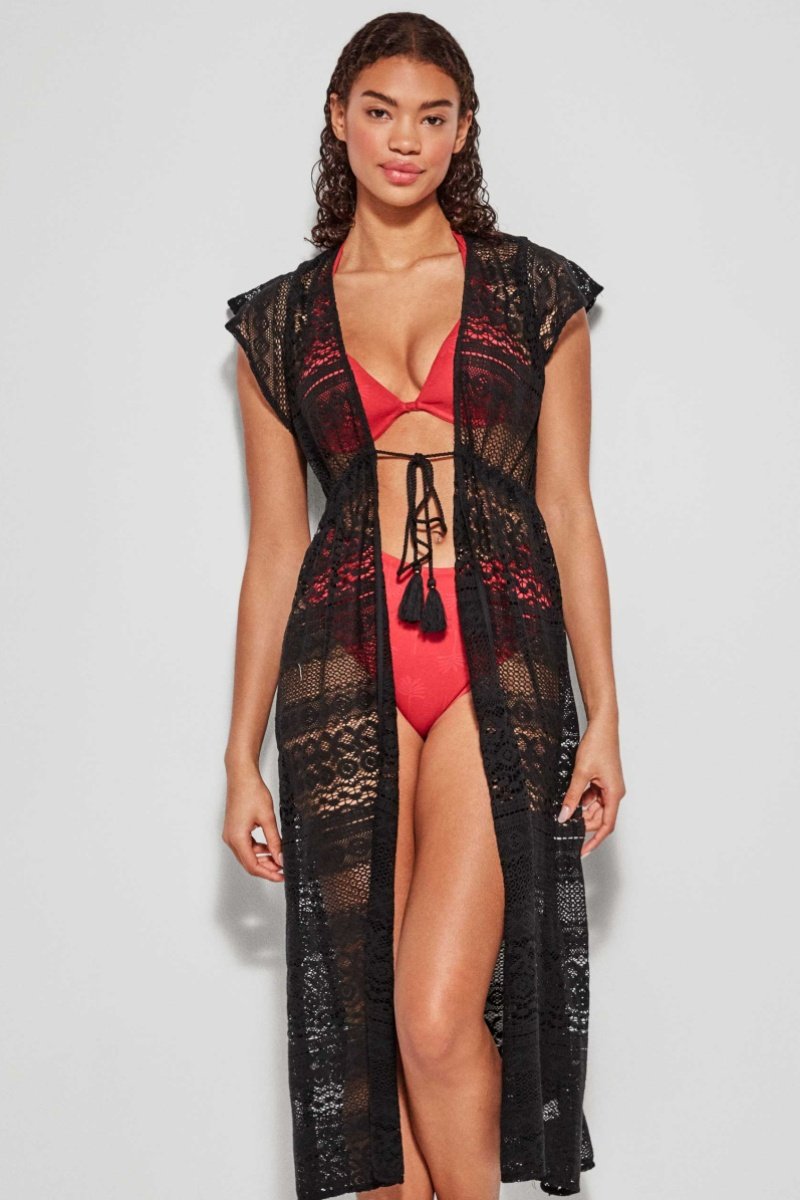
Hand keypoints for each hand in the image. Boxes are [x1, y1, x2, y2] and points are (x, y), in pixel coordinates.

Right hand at [222, 766, 284, 882]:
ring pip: (247, 855)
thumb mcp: (268, 819)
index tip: (282, 876)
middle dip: (267, 868)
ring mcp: (230, 834)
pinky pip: (246, 846)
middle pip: (248, 863)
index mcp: (237, 838)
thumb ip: (274, 841)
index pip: (252, 865)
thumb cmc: (252, 792)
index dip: (268, 873)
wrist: (242, 776)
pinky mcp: (234, 829)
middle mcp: (230, 839)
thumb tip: (281, 858)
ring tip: (279, 859)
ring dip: (263, 859)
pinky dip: (258, 850)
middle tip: (283, 870)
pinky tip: (270, 848)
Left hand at [557, 715, 624, 857]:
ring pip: (594, 807)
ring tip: (566, 809)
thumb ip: (572, 796)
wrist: (602, 726)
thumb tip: (563, 815)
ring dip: (581, 810)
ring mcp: (609, 787)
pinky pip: (592, 797)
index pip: (606, 825)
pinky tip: (571, 797)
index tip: (583, 851)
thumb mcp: (580, 773)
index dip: (595, 841)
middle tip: (565, 824)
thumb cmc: (597, 745)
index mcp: (614, 794)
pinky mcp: (603, 781)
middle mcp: (614, 793)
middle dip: (583, 823)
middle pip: (599, 818)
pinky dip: (582, 799)